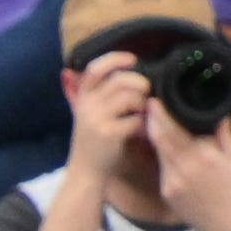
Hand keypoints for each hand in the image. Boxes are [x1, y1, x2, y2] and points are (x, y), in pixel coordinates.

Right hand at [65, 56, 151, 176]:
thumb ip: (104, 92)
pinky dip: (143, 122)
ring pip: (131, 98)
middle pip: (121, 80)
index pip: (95, 69)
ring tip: (142, 113)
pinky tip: (140, 128)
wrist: (87, 170)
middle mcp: (87, 105)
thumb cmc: (96, 138)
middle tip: (146, 93)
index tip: (132, 60)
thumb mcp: (92, 111)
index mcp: (84, 96)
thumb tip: (132, 71)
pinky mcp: (109, 134)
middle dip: (140, 84)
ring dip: (143, 103)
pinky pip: (136, 119)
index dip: (115, 59)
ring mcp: (96, 119)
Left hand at [146, 100, 230, 230]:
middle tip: (148, 107)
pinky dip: (162, 155)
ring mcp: (171, 181)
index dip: (160, 116)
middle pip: (159, 139)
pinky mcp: (166, 192)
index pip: (173, 131)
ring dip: (155, 137)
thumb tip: (221, 115)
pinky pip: (162, 168)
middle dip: (151, 121)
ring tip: (153, 123)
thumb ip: (226, 135)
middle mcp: (183, 167)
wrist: (225, 225)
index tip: (154, 101)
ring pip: (158, 153)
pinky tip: (165, 149)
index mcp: (202, 156)